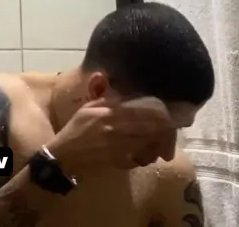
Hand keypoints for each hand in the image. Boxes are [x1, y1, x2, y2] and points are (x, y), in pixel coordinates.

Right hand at [45, 96, 172, 175]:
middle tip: (172, 124)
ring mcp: (119, 147)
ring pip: (147, 142)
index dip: (157, 112)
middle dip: (163, 126)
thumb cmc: (76, 129)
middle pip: (148, 128)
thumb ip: (103, 96)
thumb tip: (106, 77)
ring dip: (158, 140)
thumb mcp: (88, 108)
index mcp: (109, 114)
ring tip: (165, 138)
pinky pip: (139, 157)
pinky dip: (147, 154)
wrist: (66, 155)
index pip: (140, 111)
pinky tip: (150, 152)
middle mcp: (116, 130)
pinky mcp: (119, 161)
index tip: (167, 110)